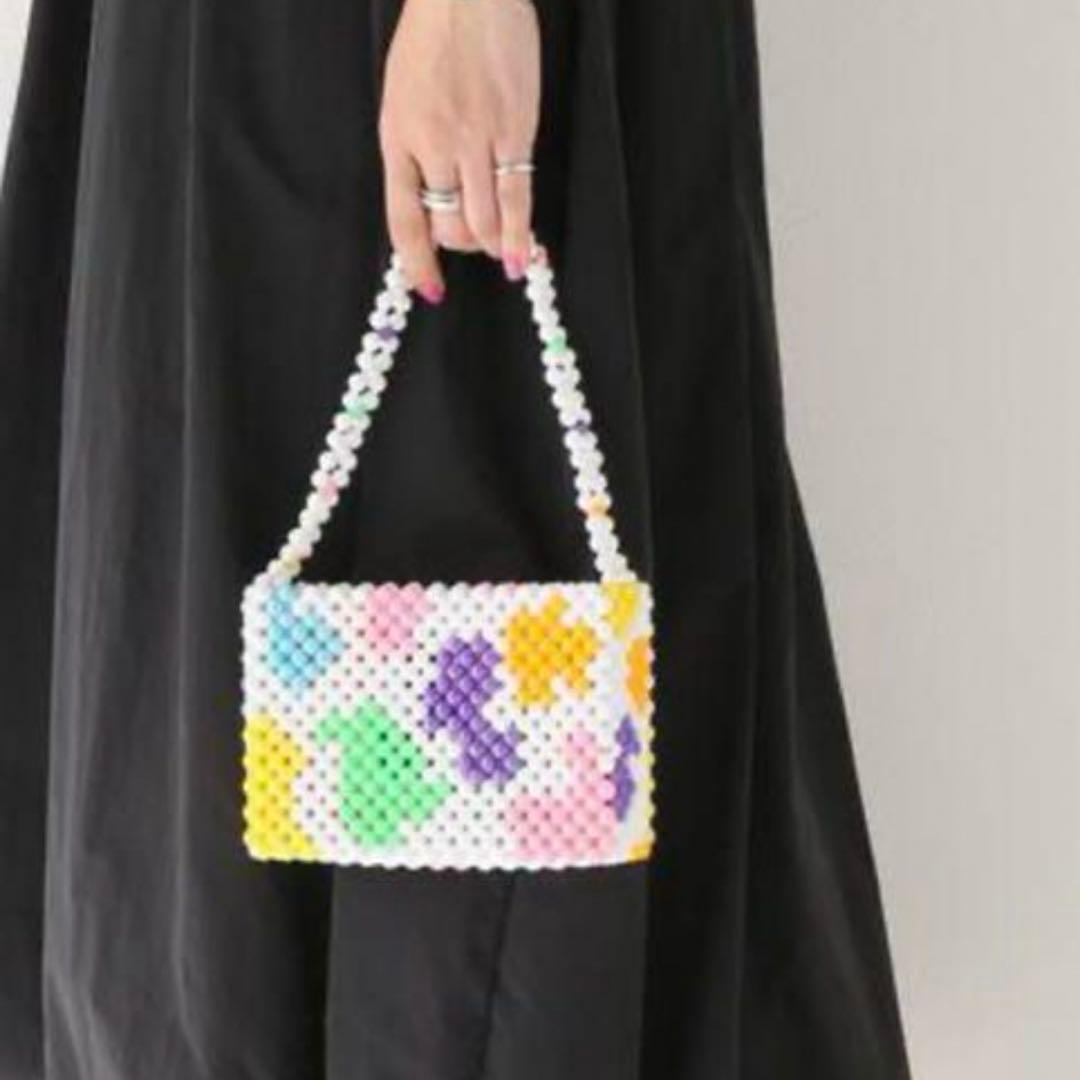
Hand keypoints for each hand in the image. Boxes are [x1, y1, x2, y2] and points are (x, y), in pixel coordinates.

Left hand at [379, 0, 540, 302]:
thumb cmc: (433, 39)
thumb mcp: (402, 96)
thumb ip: (414, 148)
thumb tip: (433, 198)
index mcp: (398, 138)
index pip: (404, 219)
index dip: (418, 262)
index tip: (430, 289)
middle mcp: (433, 145)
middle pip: (448, 225)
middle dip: (462, 247)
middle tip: (475, 245)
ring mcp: (474, 139)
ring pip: (483, 220)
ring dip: (491, 244)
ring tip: (500, 249)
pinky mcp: (513, 129)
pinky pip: (516, 196)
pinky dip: (519, 235)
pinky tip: (523, 256)